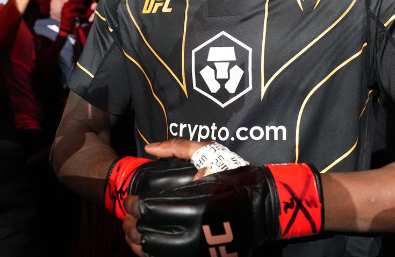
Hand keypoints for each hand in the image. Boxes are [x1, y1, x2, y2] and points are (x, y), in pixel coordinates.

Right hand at [59, 0, 86, 30]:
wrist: (65, 28)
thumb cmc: (69, 20)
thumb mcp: (68, 12)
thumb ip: (72, 8)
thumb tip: (79, 3)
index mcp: (65, 6)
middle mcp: (64, 7)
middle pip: (72, 0)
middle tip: (84, 1)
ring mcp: (66, 11)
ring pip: (75, 5)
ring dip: (81, 6)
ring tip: (85, 8)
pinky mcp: (68, 16)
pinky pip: (77, 13)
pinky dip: (80, 13)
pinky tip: (82, 15)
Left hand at [127, 139, 323, 256]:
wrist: (265, 207)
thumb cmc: (236, 177)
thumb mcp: (210, 153)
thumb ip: (178, 147)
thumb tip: (149, 148)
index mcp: (194, 202)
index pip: (148, 209)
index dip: (133, 205)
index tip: (131, 201)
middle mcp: (195, 229)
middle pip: (147, 232)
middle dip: (132, 224)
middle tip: (129, 217)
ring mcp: (200, 249)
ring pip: (155, 252)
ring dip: (139, 243)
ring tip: (136, 232)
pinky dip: (154, 254)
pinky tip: (151, 245)